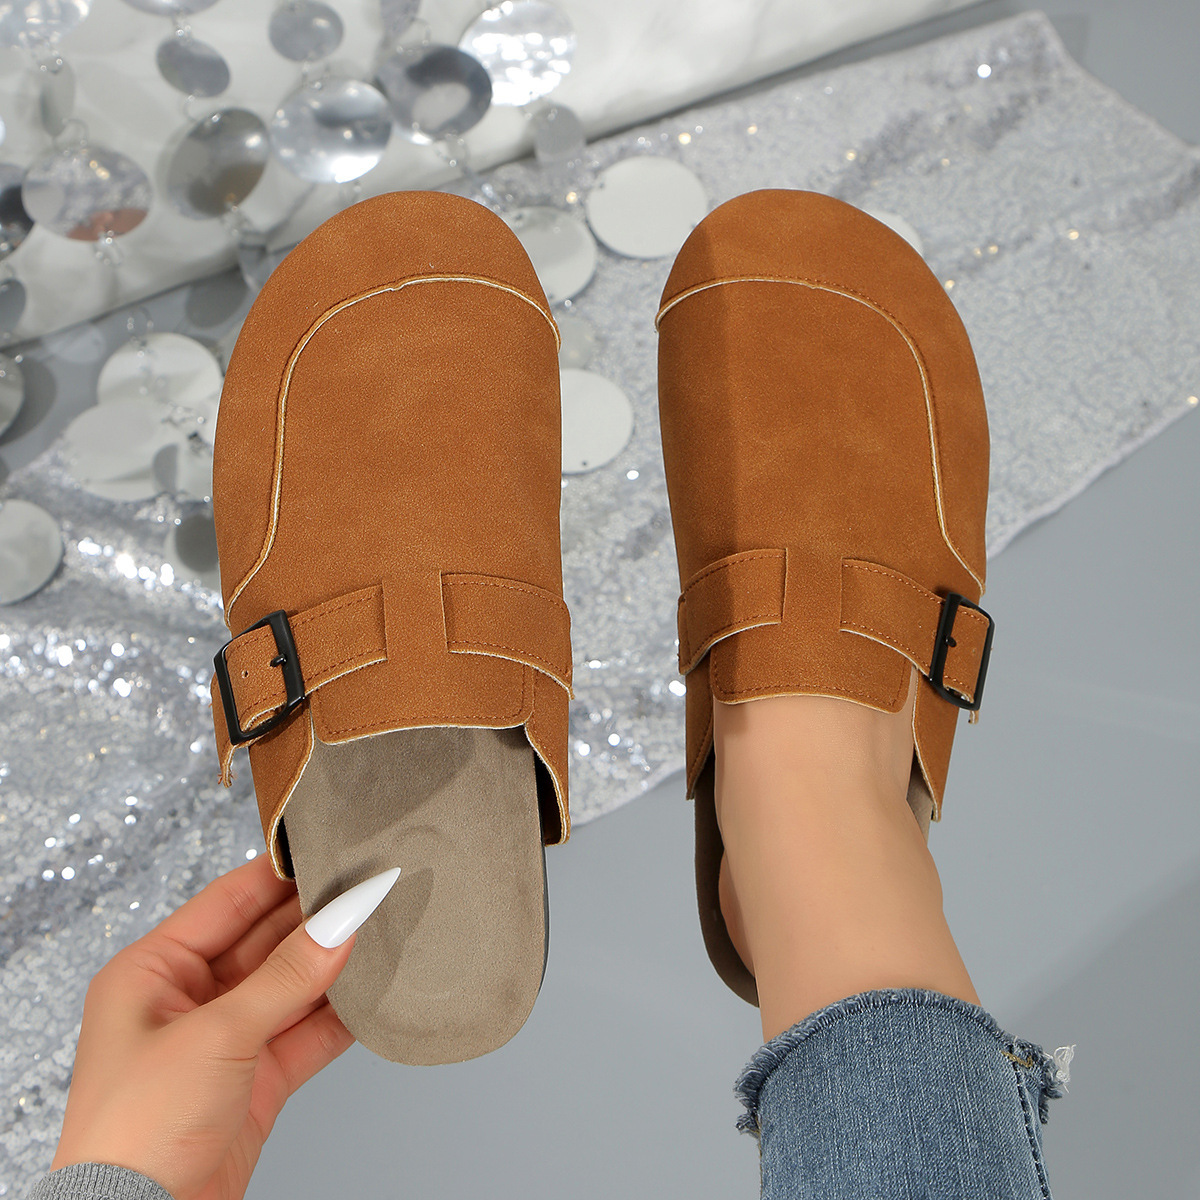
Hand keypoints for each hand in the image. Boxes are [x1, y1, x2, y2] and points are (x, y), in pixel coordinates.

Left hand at [50, 854, 396, 1199]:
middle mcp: (187, 1000)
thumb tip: (342, 921)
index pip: (228, 901)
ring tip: (383, 932)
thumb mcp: (216, 1036)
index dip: (281, 875)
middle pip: (266, 942)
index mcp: (152, 971)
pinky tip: (374, 994)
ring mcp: (223, 1041)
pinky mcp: (255, 1080)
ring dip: (334, 967)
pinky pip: (307, 1032)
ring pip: (292, 987)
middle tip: (370, 889)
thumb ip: (287, 976)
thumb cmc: (138, 1130)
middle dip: (316, 921)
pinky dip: (340, 1016)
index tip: (333, 851)